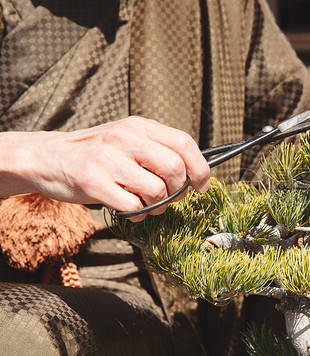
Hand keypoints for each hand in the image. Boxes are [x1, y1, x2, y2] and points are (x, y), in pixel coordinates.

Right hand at [0, 117, 209, 221]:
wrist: (48, 158)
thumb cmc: (98, 154)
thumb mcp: (129, 139)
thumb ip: (158, 150)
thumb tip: (196, 173)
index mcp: (139, 126)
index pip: (184, 142)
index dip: (200, 168)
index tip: (201, 186)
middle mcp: (125, 137)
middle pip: (175, 168)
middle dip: (179, 190)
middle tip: (170, 198)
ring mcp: (108, 159)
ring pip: (156, 190)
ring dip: (158, 206)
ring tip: (147, 205)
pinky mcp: (93, 181)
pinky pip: (133, 207)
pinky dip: (139, 216)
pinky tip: (131, 212)